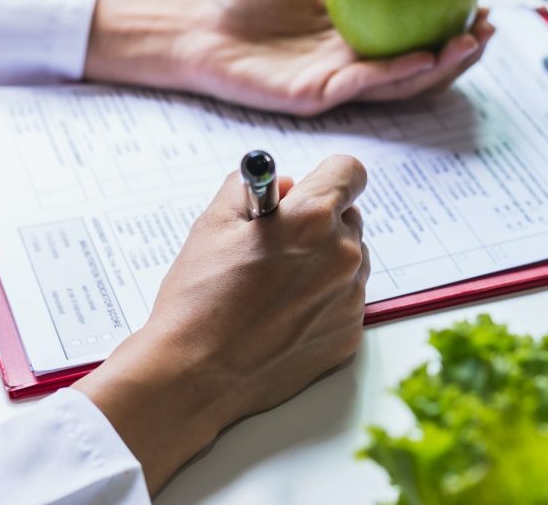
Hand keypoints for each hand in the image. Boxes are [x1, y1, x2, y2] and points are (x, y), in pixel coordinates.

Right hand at [73, 155, 369, 492]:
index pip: (349, 172)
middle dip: (318, 223)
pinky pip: (345, 301)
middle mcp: (343, 256)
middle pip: (348, 218)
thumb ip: (254, 189)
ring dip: (323, 263)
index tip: (312, 189)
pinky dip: (322, 302)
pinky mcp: (349, 335)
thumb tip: (286, 187)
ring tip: (275, 288)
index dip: (327, 177)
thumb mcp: (213, 222)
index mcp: (312, 219)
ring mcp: (351, 299)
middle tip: (277, 246)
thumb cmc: (200, 298)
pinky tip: (282, 316)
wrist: (196, 375)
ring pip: (350, 261)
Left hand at [84, 0, 495, 115]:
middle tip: (488, 31)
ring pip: (402, 82)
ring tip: (469, 45)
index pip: (417, 34)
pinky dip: (396, 73)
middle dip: (461, 54)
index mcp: (359, 34)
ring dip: (440, 67)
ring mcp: (340, 82)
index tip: (482, 5)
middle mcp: (356, 63)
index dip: (453, 25)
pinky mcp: (320, 95)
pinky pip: (365, 84)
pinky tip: (421, 57)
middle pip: (422, 66)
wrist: (201, 27)